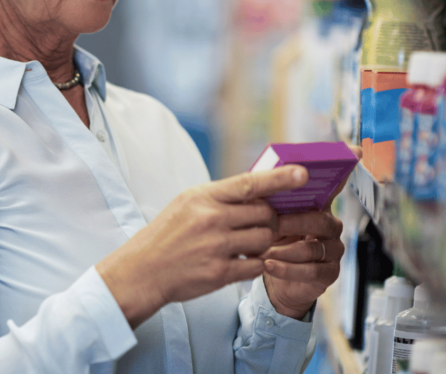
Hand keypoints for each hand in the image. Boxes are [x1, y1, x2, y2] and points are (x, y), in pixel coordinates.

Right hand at [96, 165, 307, 327]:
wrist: (142, 270)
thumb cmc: (166, 235)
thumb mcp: (186, 204)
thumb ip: (219, 197)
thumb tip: (257, 190)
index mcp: (202, 197)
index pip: (249, 184)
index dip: (280, 178)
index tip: (303, 173)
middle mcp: (210, 219)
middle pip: (265, 214)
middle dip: (270, 220)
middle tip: (260, 225)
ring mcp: (216, 247)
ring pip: (265, 239)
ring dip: (263, 243)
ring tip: (245, 244)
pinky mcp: (220, 272)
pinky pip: (257, 265)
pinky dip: (255, 264)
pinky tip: (241, 261)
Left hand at [261, 145, 360, 318]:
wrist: (272, 274)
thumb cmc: (270, 239)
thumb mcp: (265, 217)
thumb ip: (266, 199)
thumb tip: (258, 178)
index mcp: (316, 207)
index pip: (333, 186)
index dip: (344, 170)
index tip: (355, 152)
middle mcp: (329, 226)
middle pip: (320, 220)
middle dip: (294, 222)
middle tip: (272, 225)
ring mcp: (332, 250)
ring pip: (313, 248)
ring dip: (285, 250)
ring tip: (263, 251)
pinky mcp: (329, 273)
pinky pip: (312, 271)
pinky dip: (287, 269)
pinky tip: (269, 265)